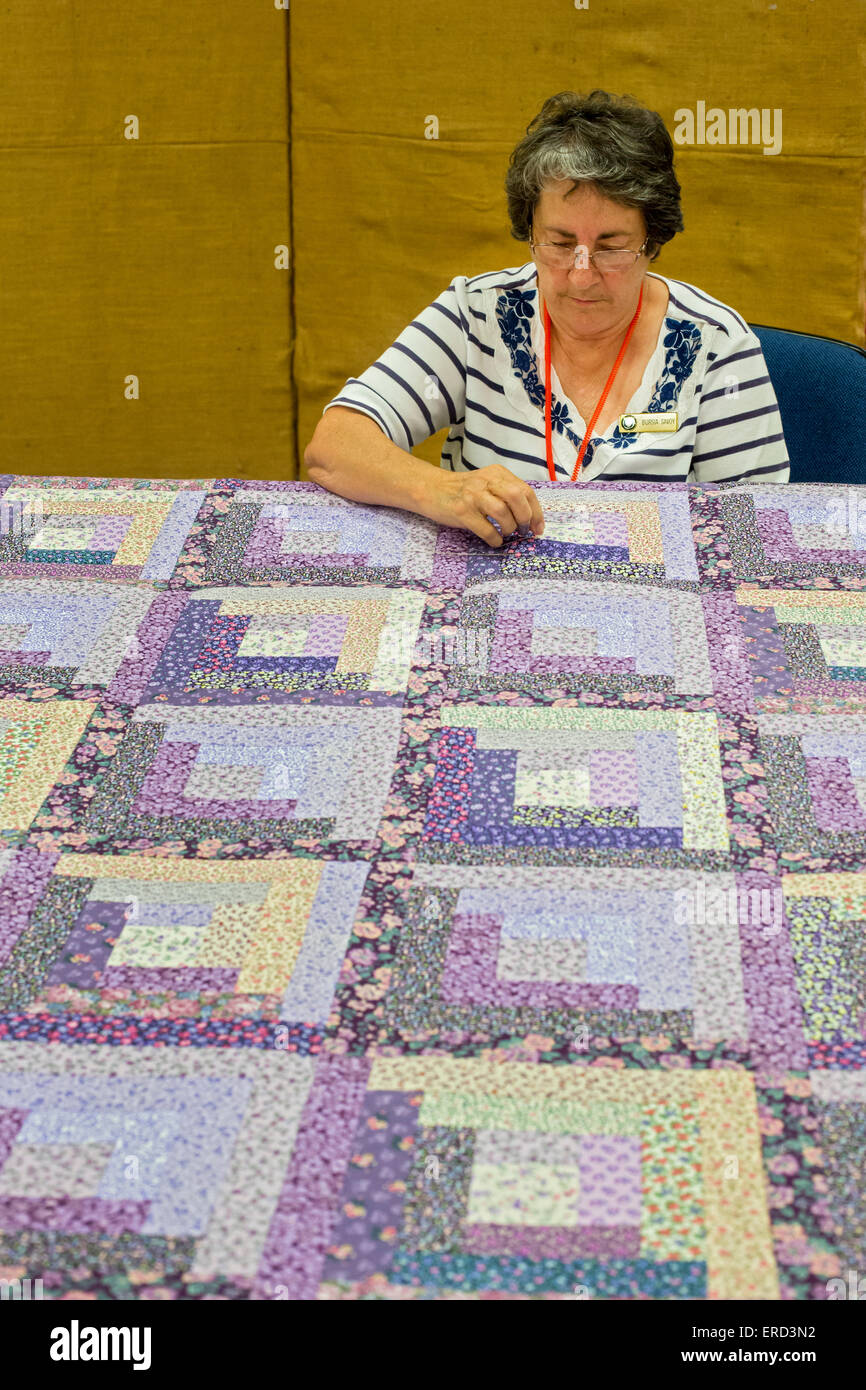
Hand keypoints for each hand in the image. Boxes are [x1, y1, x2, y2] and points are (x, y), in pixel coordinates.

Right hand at [426, 464, 544, 547]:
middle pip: (516, 497)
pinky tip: (494, 541)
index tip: (538, 528)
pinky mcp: (462, 511)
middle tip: (523, 530)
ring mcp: (473, 495)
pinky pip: (486, 529)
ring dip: (509, 528)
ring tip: (506, 534)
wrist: (432, 489)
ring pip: (502, 512)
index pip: (525, 490)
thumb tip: (530, 518)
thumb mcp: (487, 483)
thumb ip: (506, 493)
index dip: (536, 512)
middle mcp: (486, 481)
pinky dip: (495, 539)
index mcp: (497, 473)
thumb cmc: (463, 490)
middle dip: (525, 518)